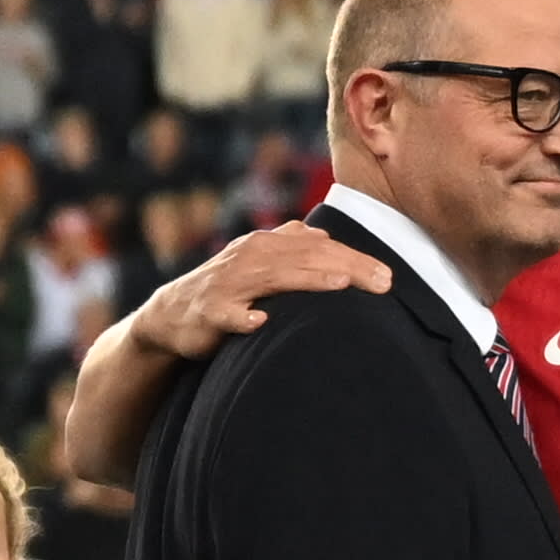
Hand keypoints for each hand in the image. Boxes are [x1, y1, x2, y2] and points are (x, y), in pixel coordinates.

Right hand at [130, 222, 392, 360]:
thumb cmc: (226, 289)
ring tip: (340, 284)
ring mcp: (228, 284)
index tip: (388, 278)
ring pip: (272, 278)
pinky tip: (260, 323)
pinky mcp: (208, 312)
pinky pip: (226, 314)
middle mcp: (249, 257)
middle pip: (305, 258)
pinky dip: (243, 317)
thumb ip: (290, 250)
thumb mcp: (258, 263)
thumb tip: (322, 236)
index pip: (318, 248)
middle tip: (382, 283)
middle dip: (346, 267)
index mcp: (265, 245)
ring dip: (307, 280)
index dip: (354, 259)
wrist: (170, 314)